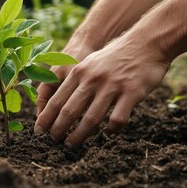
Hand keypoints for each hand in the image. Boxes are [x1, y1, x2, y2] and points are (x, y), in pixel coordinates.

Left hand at [34, 37, 170, 146]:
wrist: (146, 42)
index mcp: (79, 72)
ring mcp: (111, 86)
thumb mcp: (90, 62)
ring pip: (90, 119)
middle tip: (52, 142)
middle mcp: (92, 79)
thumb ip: (76, 80)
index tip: (39, 132)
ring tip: (71, 145)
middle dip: (57, 130)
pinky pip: (117, 119)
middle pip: (69, 111)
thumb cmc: (115, 56)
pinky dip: (110, 130)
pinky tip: (108, 133)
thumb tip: (61, 99)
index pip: (56, 100)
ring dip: (78, 136)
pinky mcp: (131, 93)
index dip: (45, 118)